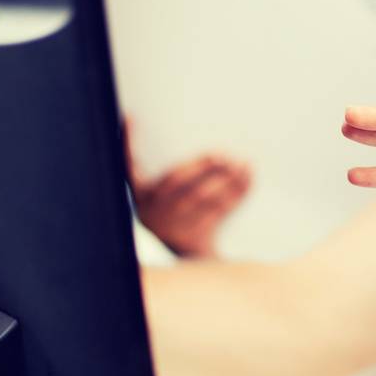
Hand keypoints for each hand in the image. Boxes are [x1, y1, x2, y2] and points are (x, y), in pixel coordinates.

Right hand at [128, 130, 251, 257]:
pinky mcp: (194, 237)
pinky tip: (248, 178)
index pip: (129, 164)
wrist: (191, 258)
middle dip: (202, 165)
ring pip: (202, 197)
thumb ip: (175, 171)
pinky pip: (218, 212)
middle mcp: (151, 210)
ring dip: (226, 179)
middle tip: (223, 154)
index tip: (130, 116)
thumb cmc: (181, 211)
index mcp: (141, 194)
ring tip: (243, 163)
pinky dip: (236, 193)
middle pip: (177, 181)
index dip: (127, 141)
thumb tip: (186, 134)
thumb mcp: (166, 194)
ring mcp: (172, 226)